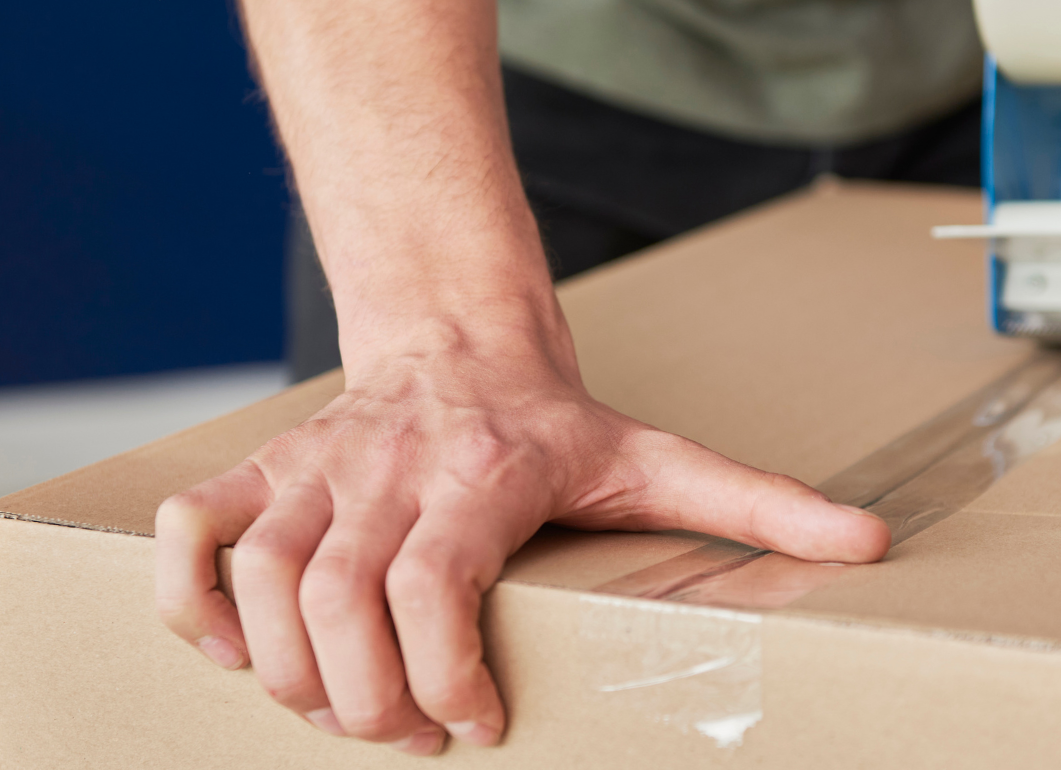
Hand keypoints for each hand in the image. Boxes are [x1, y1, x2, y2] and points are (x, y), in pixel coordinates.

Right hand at [154, 319, 889, 755]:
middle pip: (335, 599)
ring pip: (258, 579)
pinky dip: (190, 604)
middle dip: (365, 699)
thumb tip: (870, 544)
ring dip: (285, 673)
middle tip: (412, 739)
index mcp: (487, 475)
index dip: (443, 675)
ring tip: (342, 714)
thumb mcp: (660, 457)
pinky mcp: (265, 470)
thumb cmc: (558, 421)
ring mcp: (317, 468)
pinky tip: (234, 654)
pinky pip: (190, 536)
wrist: (460, 333)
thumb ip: (757, 503)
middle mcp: (391, 469)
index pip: (435, 582)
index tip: (478, 725)